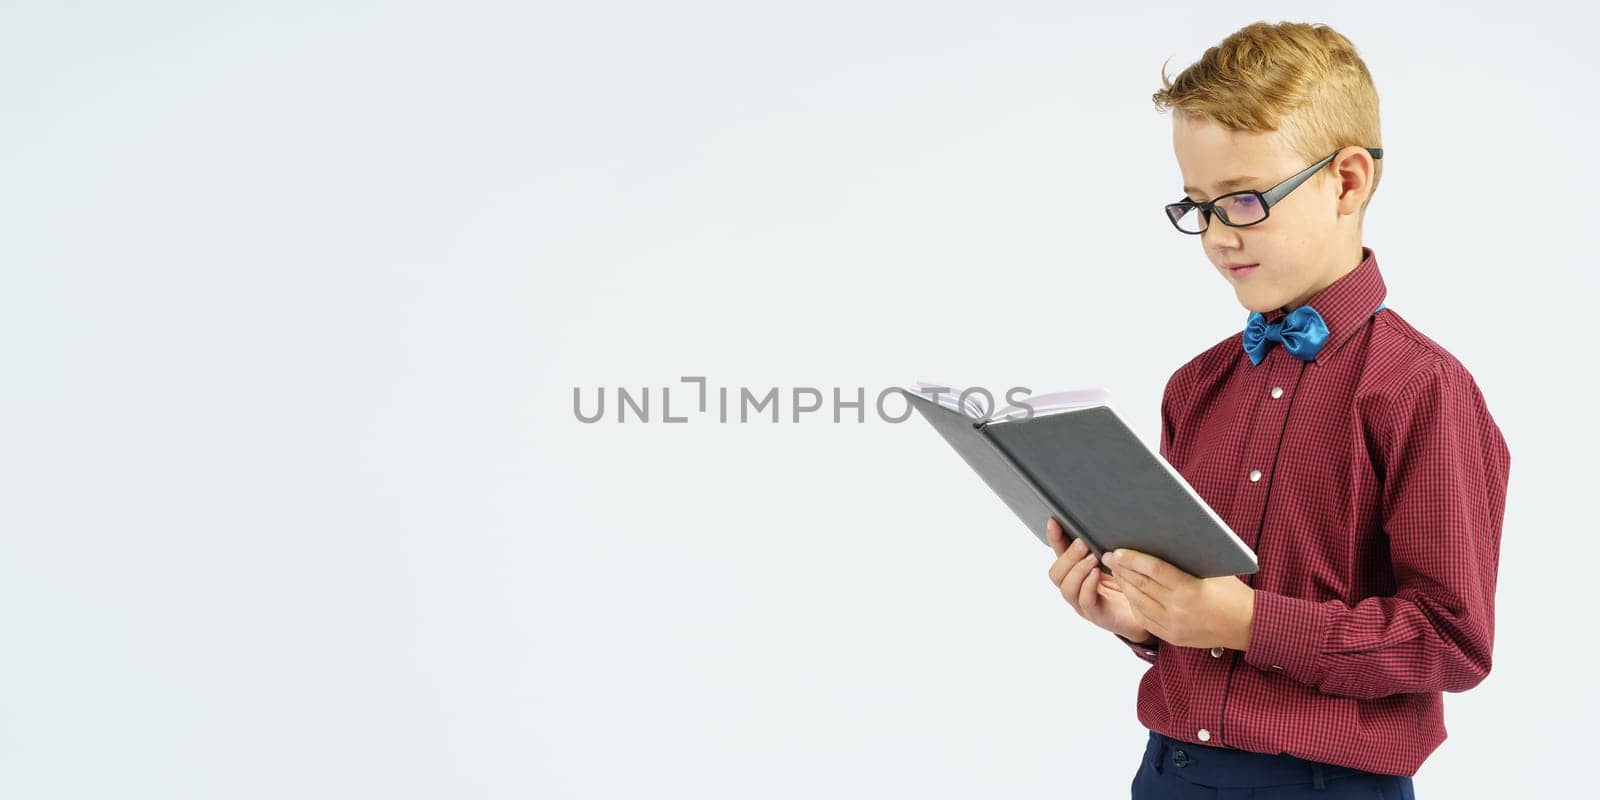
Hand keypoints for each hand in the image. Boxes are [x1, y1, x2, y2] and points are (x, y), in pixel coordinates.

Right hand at [1045, 518, 1152, 643]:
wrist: (1150, 610)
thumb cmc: (1132, 583)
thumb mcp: (1117, 559)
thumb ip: (1106, 545)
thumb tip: (1101, 522)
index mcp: (1078, 572)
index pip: (1058, 554)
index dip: (1054, 539)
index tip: (1054, 522)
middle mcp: (1077, 588)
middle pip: (1056, 574)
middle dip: (1067, 556)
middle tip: (1083, 543)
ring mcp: (1084, 604)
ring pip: (1066, 588)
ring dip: (1078, 570)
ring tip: (1093, 558)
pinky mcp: (1098, 616)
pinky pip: (1085, 601)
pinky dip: (1088, 585)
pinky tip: (1097, 574)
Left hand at [1103, 548, 1254, 650]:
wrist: (1248, 626)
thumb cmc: (1233, 593)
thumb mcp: (1213, 571)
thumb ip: (1186, 561)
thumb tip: (1158, 542)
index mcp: (1190, 590)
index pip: (1153, 570)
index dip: (1132, 559)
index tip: (1117, 550)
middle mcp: (1178, 609)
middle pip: (1141, 585)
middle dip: (1122, 569)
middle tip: (1109, 556)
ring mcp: (1173, 626)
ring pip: (1138, 602)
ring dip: (1124, 585)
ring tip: (1116, 571)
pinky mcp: (1172, 637)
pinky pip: (1144, 618)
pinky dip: (1134, 603)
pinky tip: (1129, 592)